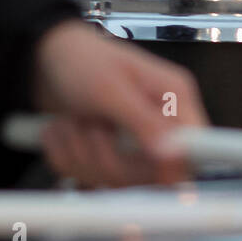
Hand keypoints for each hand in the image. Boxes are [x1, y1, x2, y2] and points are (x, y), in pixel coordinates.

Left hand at [31, 21, 206, 186]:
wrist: (44, 59)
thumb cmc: (79, 60)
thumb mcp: (111, 88)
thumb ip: (145, 122)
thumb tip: (174, 153)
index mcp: (175, 99)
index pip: (197, 147)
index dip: (177, 166)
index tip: (155, 175)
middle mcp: (162, 125)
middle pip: (153, 175)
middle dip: (109, 156)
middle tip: (88, 125)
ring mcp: (137, 145)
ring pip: (118, 181)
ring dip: (82, 153)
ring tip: (71, 121)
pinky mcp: (112, 158)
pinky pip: (92, 180)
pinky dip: (69, 158)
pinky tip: (65, 131)